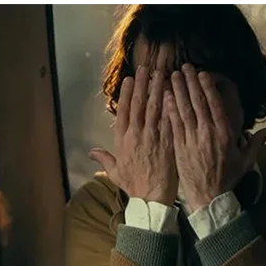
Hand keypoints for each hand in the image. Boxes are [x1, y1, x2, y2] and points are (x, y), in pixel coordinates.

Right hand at [90, 66, 177, 206]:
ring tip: (160, 74)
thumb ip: (104, 159)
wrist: (153, 197)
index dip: (127, 94)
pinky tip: (174, 93)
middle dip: (143, 85)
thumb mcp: (115, 173)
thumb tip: (91, 152)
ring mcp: (153, 137)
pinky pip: (169, 119)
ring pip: (154, 108)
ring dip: (157, 89)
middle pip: (139, 105)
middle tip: (146, 68)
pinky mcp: (168, 142)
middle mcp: (137, 135)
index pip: (124, 111)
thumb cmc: (134, 186)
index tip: (130, 80)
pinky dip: (171, 105)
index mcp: (123, 140)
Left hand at [165, 64, 265, 212]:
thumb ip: (256, 143)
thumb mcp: (246, 161)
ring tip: (172, 75)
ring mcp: (192, 140)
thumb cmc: (228, 178)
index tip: (202, 73)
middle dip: (190, 82)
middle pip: (197, 102)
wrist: (208, 198)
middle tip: (184, 66)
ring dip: (177, 91)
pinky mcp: (180, 147)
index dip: (207, 87)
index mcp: (224, 134)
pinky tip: (165, 96)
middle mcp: (207, 134)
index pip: (215, 105)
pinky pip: (174, 124)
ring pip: (183, 110)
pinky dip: (169, 109)